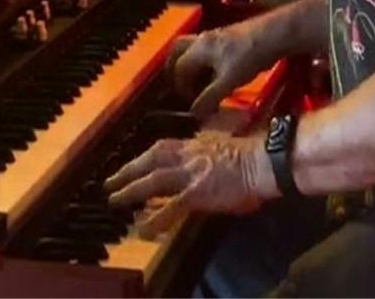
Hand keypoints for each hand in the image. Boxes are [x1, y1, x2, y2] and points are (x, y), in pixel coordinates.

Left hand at [105, 130, 275, 238]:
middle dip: (129, 169)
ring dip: (131, 189)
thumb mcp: (226, 144)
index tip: (133, 164)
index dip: (146, 157)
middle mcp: (189, 155)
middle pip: (151, 158)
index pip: (164, 147)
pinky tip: (144, 230)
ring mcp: (190, 173)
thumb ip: (210, 150)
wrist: (264, 163)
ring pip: (153, 179)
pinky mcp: (196, 192)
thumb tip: (204, 158)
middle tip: (111, 180)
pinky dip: (156, 218)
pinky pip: (171, 207)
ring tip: (115, 200)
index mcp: (196, 144)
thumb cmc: (253, 156)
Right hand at [167, 27, 266, 118]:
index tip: (190, 102)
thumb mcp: (228, 81)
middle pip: (179, 49)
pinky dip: (206, 63)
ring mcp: (217, 36)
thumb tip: (194, 114)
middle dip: (175, 67)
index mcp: (199, 48)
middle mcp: (203, 40)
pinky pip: (208, 50)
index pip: (180, 68)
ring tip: (199, 83)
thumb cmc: (248, 57)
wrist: (274, 35)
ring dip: (193, 65)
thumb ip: (210, 97)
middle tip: (180, 86)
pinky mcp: (229, 38)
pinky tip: (217, 75)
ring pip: (194, 49)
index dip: (181, 88)